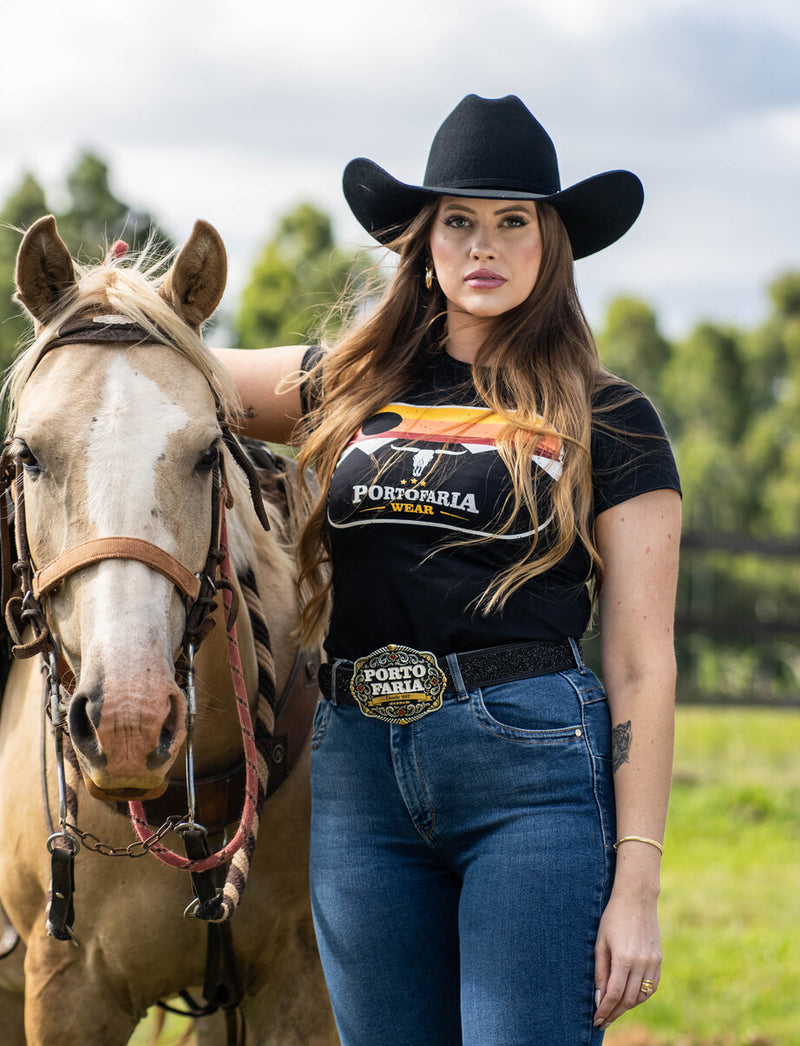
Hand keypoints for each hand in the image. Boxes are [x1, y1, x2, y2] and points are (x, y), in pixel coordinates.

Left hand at [592, 886, 661, 1029]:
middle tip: (603, 1021)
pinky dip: (641, 996)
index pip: (614, 995)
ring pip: (641, 997)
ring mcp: (653, 962)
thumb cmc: (613, 918)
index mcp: (624, 959)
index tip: (596, 1020)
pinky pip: (652, 987)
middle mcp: (641, 964)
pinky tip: (631, 997)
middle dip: (614, 1013)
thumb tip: (599, 998)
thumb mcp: (600, 942)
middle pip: (628, 1000)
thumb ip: (600, 971)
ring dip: (627, 1006)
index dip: (605, 1010)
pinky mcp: (659, 960)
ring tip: (614, 1010)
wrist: (637, 899)